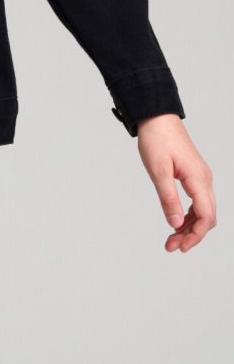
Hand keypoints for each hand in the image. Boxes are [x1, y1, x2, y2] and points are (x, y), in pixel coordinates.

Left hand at [136, 114, 216, 252]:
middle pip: (207, 216)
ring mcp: (200, 176)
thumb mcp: (158, 171)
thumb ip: (168, 198)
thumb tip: (176, 224)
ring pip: (203, 210)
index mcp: (198, 179)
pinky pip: (197, 200)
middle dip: (192, 235)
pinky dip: (188, 214)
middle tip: (171, 246)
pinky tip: (175, 220)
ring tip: (171, 238)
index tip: (179, 246)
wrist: (156, 116)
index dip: (195, 235)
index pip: (206, 216)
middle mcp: (204, 179)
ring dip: (189, 226)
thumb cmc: (156, 139)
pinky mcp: (193, 174)